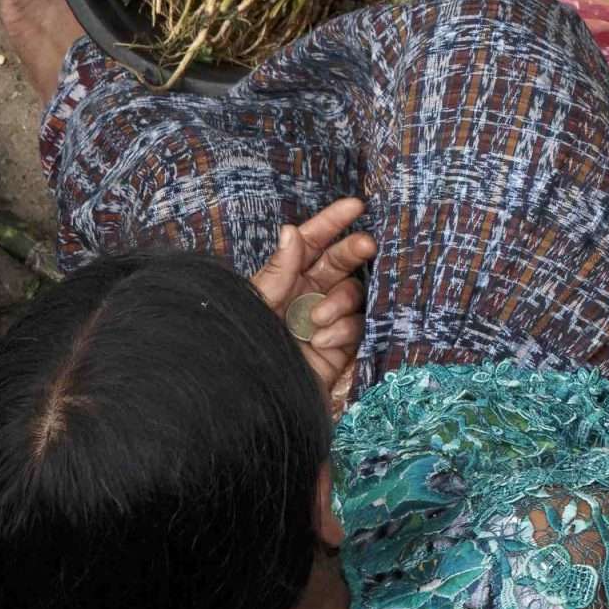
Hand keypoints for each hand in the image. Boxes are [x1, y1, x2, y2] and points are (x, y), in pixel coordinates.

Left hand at [249, 198, 370, 411]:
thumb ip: (278, 271)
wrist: (249, 402)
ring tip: (317, 320)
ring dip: (339, 302)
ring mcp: (326, 320)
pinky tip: (324, 340)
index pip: (311, 244)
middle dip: (354, 251)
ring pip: (352, 294)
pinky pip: (356, 326)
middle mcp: (307, 296)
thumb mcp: (256, 306)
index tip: (356, 206)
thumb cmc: (242, 348)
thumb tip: (292, 231)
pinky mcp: (340, 347)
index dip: (331, 223)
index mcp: (284, 281)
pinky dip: (342, 329)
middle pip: (340, 262)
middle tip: (366, 245)